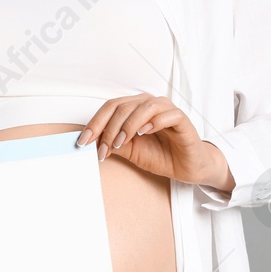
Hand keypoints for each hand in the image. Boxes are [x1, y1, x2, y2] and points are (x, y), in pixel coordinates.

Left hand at [75, 94, 226, 187]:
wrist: (187, 167)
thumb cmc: (161, 155)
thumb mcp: (131, 151)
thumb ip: (113, 144)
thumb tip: (91, 142)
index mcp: (135, 108)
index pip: (110, 108)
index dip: (95, 123)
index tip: (83, 141)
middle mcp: (149, 104)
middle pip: (123, 106)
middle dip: (109, 129)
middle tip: (104, 149)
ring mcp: (166, 110)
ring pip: (144, 107)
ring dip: (128, 125)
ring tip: (121, 142)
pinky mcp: (182, 119)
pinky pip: (168, 114)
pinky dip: (154, 122)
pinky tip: (145, 132)